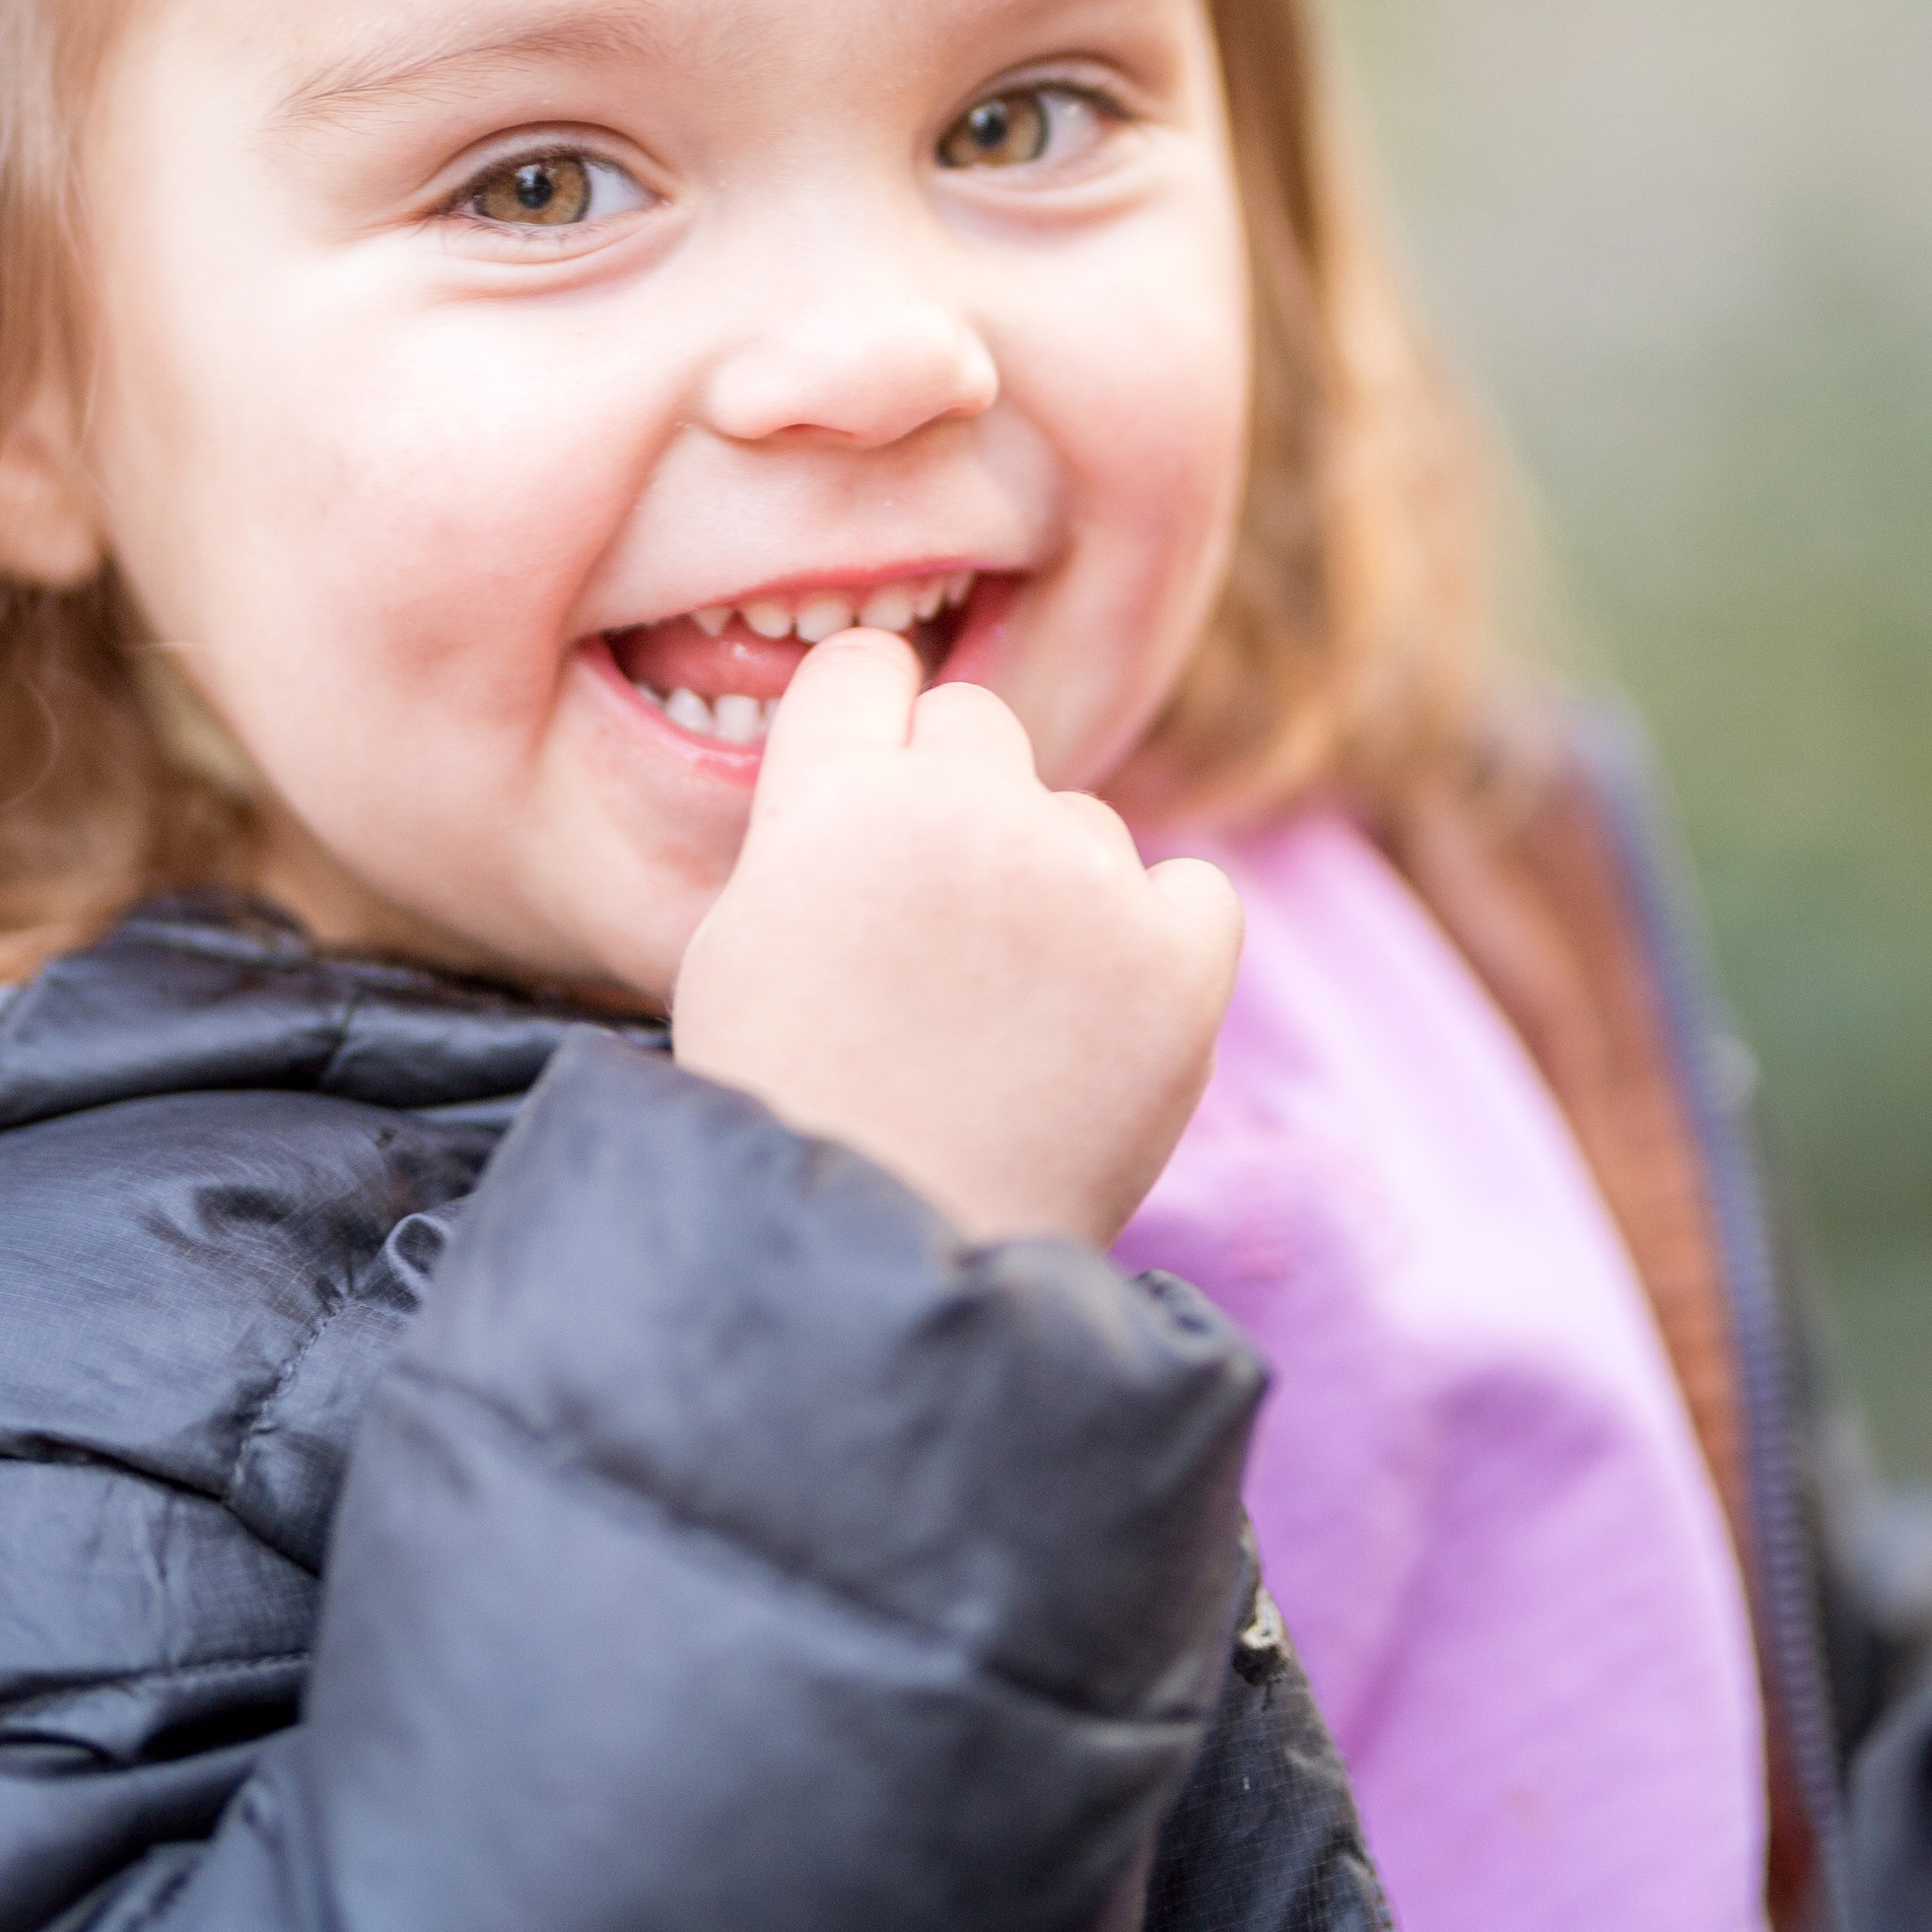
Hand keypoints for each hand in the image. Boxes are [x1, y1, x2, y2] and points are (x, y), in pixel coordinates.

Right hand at [669, 630, 1241, 1245]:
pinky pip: (1193, 889)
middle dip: (955, 797)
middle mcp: (964, 812)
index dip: (865, 731)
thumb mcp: (738, 940)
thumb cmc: (795, 1109)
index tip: (867, 794)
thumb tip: (884, 746)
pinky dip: (1158, 943)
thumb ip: (815, 817)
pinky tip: (1095, 1017)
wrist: (895, 1267)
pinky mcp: (1182, 959)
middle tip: (929, 925)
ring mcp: (1082, 881)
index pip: (867, 664)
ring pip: (1081, 819)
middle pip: (976, 723)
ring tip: (998, 1018)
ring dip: (1052, 885)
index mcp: (834, 800)